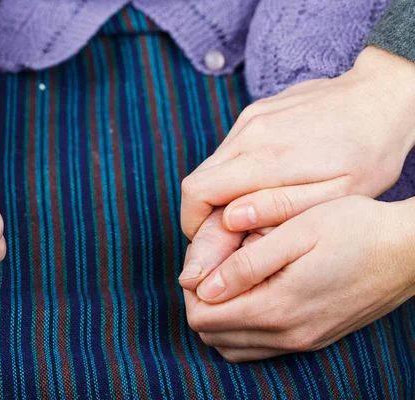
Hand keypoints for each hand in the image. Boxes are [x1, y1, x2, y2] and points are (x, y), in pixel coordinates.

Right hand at [181, 46, 414, 239]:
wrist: (385, 95)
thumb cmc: (369, 151)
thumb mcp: (336, 194)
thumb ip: (280, 207)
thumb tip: (231, 217)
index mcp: (266, 156)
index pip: (197, 191)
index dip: (193, 222)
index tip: (210, 241)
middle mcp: (249, 132)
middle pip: (198, 179)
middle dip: (205, 212)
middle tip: (233, 233)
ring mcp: (250, 117)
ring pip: (213, 165)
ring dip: (221, 192)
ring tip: (253, 207)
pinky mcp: (256, 112)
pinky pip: (230, 149)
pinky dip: (234, 172)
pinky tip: (264, 181)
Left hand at [183, 196, 414, 362]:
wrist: (409, 250)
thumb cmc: (354, 229)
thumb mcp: (295, 233)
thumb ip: (246, 264)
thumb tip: (203, 287)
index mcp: (277, 308)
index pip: (203, 317)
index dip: (192, 289)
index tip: (203, 261)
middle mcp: (287, 335)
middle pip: (214, 335)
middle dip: (202, 303)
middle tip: (215, 266)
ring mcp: (303, 341)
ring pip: (235, 346)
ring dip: (221, 316)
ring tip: (231, 279)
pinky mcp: (314, 338)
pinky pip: (260, 346)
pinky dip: (243, 326)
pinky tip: (253, 294)